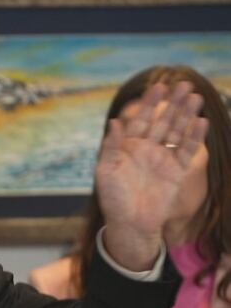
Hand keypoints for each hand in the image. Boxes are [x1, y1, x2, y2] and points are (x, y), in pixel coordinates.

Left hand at [95, 81, 208, 270]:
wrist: (130, 223)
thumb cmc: (113, 198)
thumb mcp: (106, 171)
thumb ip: (111, 146)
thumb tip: (115, 121)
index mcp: (128, 146)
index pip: (141, 119)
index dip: (149, 103)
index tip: (158, 87)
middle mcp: (147, 149)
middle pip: (163, 121)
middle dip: (173, 103)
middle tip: (184, 85)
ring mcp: (163, 159)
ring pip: (177, 132)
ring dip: (186, 115)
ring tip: (195, 97)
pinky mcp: (176, 171)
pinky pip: (187, 151)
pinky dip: (194, 138)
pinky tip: (200, 122)